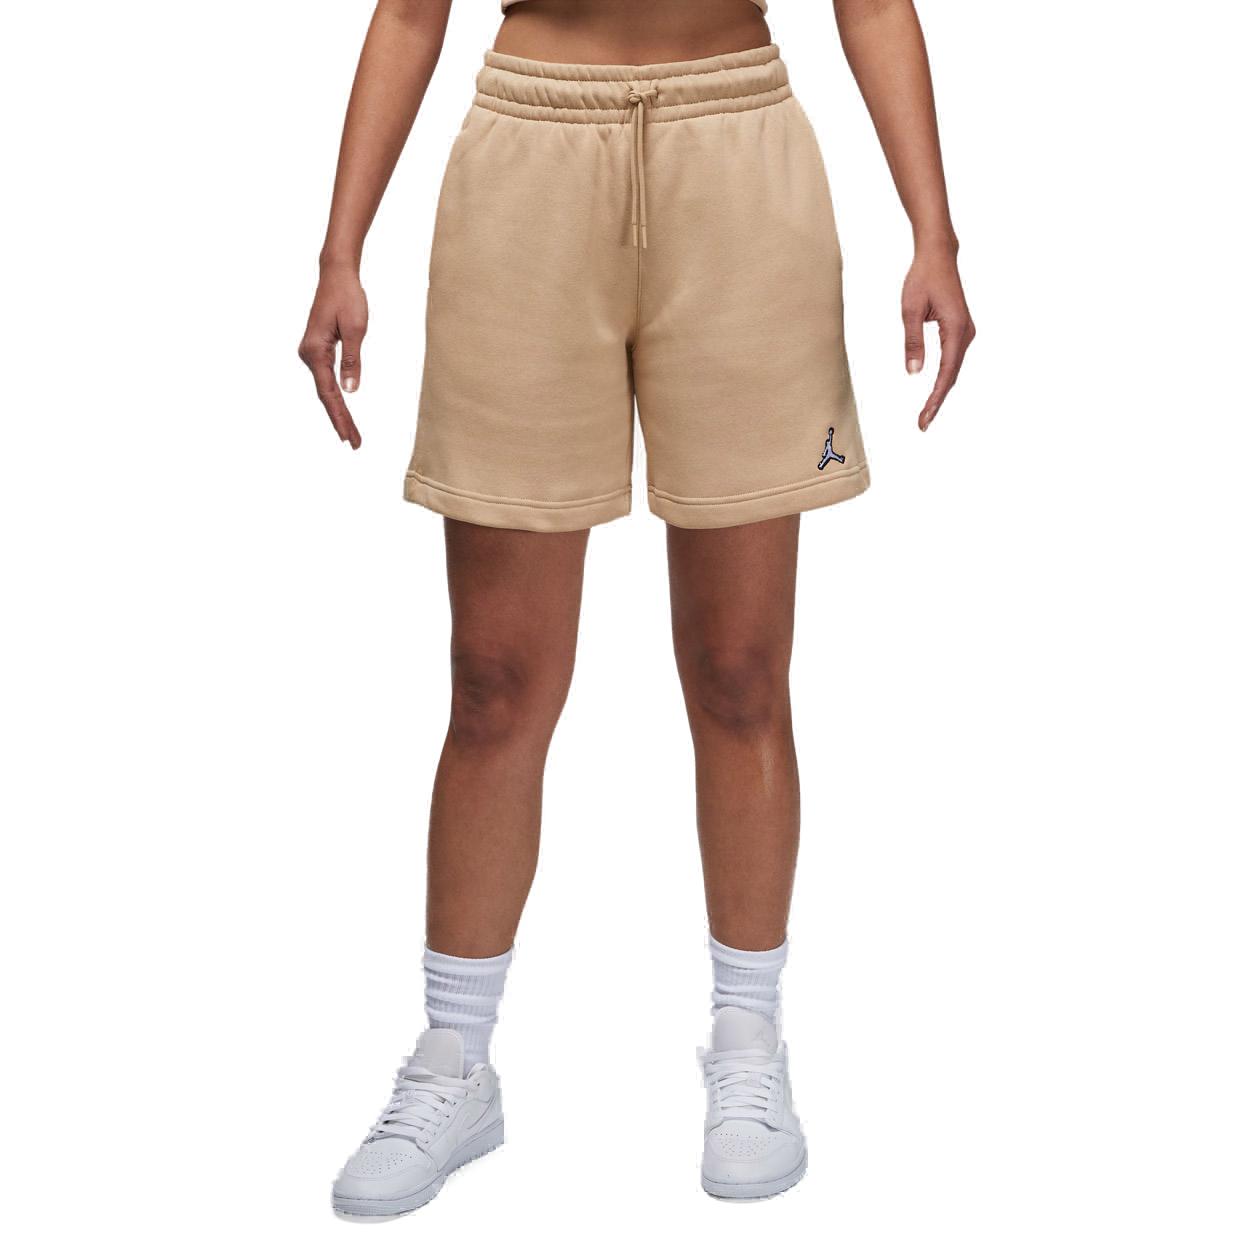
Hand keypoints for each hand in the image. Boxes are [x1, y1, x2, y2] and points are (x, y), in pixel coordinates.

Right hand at [298, 262, 368, 448]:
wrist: (336, 275)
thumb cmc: (347, 298)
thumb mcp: (356, 329)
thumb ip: (353, 361)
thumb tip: (350, 392)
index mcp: (315, 352)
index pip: (329, 393)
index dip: (340, 417)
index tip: (348, 437)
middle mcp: (308, 355)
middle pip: (325, 396)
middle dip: (340, 420)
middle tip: (353, 444)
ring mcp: (310, 353)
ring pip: (324, 389)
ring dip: (337, 411)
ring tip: (349, 434)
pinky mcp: (316, 350)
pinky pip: (325, 379)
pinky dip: (334, 397)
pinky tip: (341, 411)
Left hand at [901, 246, 974, 431]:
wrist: (938, 256)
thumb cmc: (922, 278)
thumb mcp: (910, 310)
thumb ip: (912, 342)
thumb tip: (914, 373)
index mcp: (956, 329)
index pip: (946, 373)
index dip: (935, 399)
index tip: (925, 419)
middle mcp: (966, 333)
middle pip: (952, 376)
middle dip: (937, 401)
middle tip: (922, 425)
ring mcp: (966, 332)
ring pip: (954, 370)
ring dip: (941, 392)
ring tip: (926, 414)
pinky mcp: (960, 330)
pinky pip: (953, 361)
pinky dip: (943, 378)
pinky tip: (934, 393)